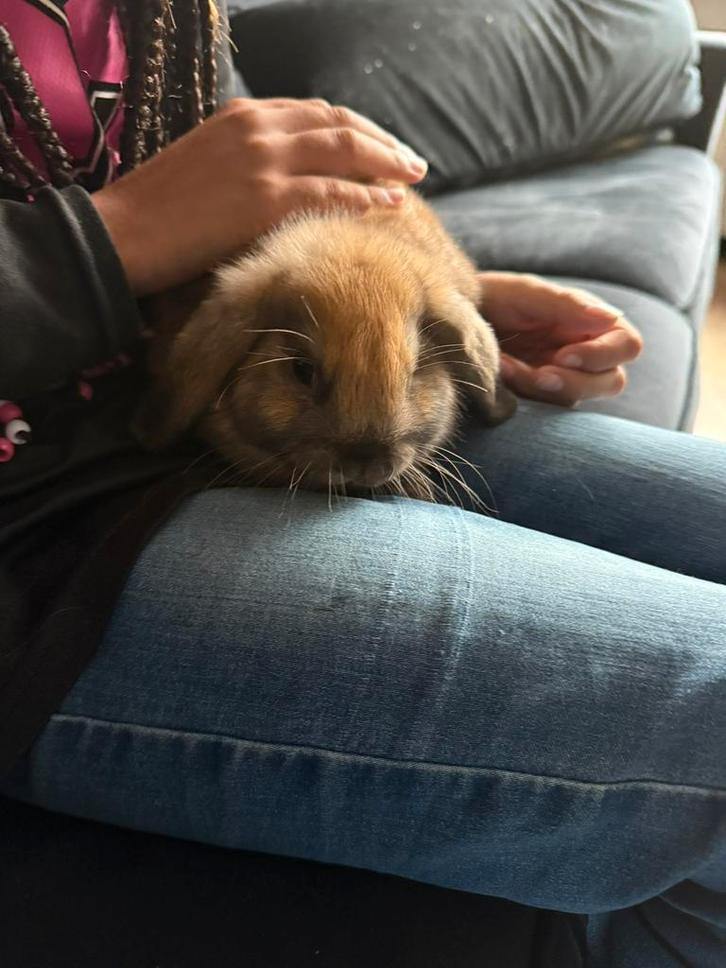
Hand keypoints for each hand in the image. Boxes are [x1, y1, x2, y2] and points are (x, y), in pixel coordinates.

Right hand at [92, 97, 428, 295]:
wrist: (124, 234)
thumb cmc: (160, 210)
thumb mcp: (206, 162)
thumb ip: (246, 158)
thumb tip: (284, 178)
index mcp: (243, 113)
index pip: (315, 111)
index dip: (356, 127)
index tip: (380, 144)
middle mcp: (259, 127)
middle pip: (340, 124)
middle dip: (382, 142)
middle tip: (412, 162)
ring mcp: (266, 161)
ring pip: (346, 151)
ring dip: (387, 164)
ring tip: (413, 179)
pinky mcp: (268, 200)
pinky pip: (334, 193)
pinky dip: (368, 197)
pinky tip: (391, 204)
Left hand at [478, 272, 642, 405]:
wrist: (454, 318)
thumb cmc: (495, 297)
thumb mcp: (527, 294)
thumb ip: (568, 304)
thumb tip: (612, 316)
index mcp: (591, 322)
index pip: (627, 345)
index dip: (603, 355)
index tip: (564, 355)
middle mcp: (585, 352)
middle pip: (611, 381)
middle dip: (574, 382)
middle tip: (538, 376)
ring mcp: (564, 377)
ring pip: (577, 399)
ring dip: (542, 388)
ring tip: (506, 367)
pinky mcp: (539, 397)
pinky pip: (544, 408)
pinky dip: (521, 392)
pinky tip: (499, 373)